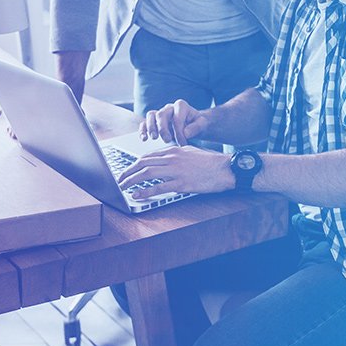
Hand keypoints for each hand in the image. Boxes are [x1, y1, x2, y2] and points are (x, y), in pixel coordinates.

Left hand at [117, 145, 233, 197]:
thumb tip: (163, 160)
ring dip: (131, 180)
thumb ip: (176, 154)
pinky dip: (145, 191)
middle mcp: (173, 158)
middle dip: (127, 172)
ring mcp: (176, 171)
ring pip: (147, 173)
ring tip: (122, 187)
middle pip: (143, 163)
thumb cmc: (211, 162)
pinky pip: (159, 187)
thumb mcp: (191, 152)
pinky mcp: (182, 183)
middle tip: (119, 180)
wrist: (226, 169)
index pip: (147, 156)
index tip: (127, 171)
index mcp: (174, 150)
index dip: (134, 164)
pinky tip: (137, 195)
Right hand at [139, 99, 207, 143]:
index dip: (179, 131)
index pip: (177, 118)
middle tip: (167, 140)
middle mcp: (169, 108)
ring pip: (151, 116)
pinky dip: (143, 130)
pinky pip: (144, 123)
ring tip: (154, 138)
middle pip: (161, 114)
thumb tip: (186, 133)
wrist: (194, 124)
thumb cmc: (198, 123)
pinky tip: (144, 139)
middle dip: (163, 128)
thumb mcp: (202, 124)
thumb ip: (196, 127)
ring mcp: (160, 113)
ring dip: (151, 127)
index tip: (182, 142)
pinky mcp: (154, 121)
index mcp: (181, 106)